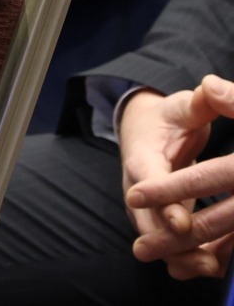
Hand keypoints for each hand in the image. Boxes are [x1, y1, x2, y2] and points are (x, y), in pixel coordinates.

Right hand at [120, 77, 233, 277]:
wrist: (144, 132)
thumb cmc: (169, 120)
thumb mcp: (183, 108)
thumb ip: (199, 102)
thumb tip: (211, 85)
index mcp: (142, 157)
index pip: (148, 182)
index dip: (162, 203)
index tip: (182, 221)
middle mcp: (138, 187)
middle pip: (146, 219)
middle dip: (170, 241)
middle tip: (199, 256)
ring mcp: (145, 207)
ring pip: (156, 238)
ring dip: (181, 255)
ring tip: (210, 268)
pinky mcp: (158, 220)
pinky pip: (170, 244)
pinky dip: (189, 258)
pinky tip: (215, 267)